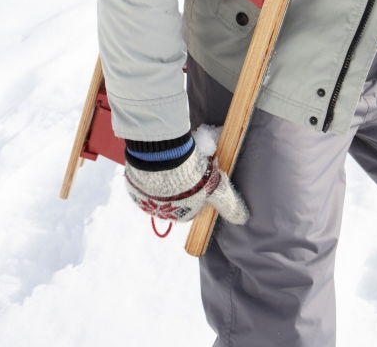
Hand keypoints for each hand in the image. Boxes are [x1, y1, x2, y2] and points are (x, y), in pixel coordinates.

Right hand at [125, 143, 248, 224]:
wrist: (163, 158)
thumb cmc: (193, 176)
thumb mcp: (217, 189)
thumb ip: (229, 205)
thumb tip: (243, 219)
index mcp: (181, 216)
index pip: (194, 205)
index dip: (201, 188)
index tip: (204, 174)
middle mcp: (160, 211)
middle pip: (176, 195)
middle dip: (184, 181)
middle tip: (191, 162)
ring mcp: (144, 197)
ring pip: (159, 185)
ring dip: (168, 174)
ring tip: (177, 156)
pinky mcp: (133, 182)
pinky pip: (145, 175)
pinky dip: (153, 167)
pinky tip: (162, 156)